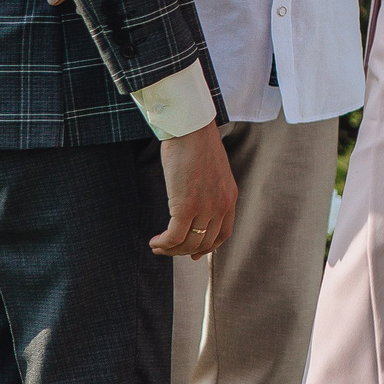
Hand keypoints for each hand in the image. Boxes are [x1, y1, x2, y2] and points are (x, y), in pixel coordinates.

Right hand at [154, 123, 236, 257]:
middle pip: (204, 243)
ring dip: (171, 250)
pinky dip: (163, 244)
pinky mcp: (186, 206)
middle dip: (183, 251)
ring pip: (188, 243)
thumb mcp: (212, 172)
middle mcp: (221, 205)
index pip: (222, 234)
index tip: (193, 254)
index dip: (207, 248)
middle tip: (167, 249)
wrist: (191, 129)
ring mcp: (205, 207)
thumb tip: (195, 205)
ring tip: (158, 246)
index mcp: (229, 197)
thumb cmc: (197, 144)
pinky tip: (154, 242)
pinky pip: (174, 237)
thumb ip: (210, 191)